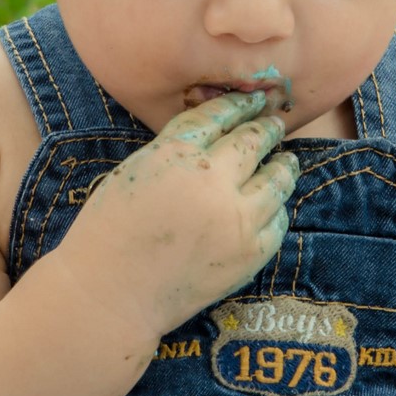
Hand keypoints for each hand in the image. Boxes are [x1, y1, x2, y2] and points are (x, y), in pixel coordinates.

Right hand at [58, 90, 299, 335]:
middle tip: (275, 122)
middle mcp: (213, 181)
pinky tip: (275, 204)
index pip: (219, 116)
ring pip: (276, 180)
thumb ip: (174, 150)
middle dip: (267, 129)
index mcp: (176, 154)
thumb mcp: (133, 171)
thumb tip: (214, 137)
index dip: (240, 104)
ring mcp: (236, 219)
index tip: (254, 100)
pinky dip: (277, 208)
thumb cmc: (108, 233)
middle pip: (253, 142)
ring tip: (288, 160)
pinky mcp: (249, 254)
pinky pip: (276, 221)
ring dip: (284, 165)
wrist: (109, 296)